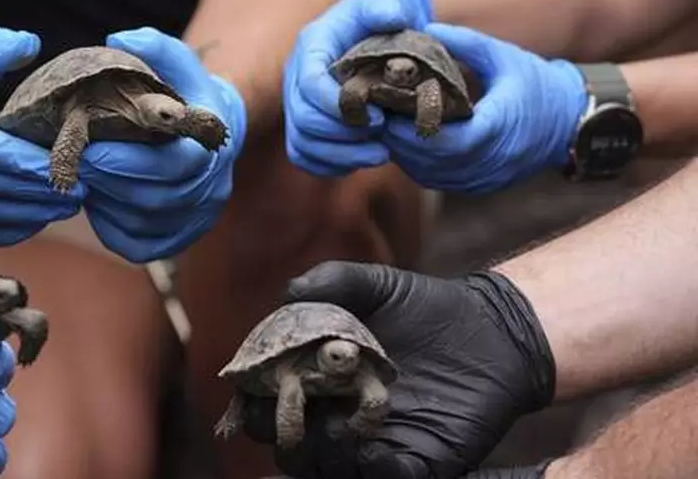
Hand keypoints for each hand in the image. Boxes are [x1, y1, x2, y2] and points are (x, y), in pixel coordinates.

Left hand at [77, 27, 245, 262]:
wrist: (211, 131)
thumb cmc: (183, 92)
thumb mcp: (175, 62)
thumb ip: (154, 46)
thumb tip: (121, 37)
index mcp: (213, 143)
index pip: (175, 164)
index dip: (129, 161)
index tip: (92, 148)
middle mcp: (213, 186)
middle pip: (156, 198)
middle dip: (109, 181)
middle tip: (75, 164)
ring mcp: (197, 217)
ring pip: (145, 223)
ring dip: (107, 203)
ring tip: (81, 178)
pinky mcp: (178, 240)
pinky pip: (138, 246)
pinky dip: (110, 227)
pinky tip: (96, 203)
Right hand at [238, 261, 555, 478]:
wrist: (490, 328)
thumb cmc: (424, 305)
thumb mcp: (375, 285)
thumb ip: (331, 282)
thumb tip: (287, 293)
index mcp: (314, 380)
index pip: (264, 403)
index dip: (251, 400)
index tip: (254, 387)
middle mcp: (334, 416)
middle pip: (288, 445)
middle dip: (283, 431)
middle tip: (295, 408)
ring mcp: (372, 443)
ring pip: (327, 468)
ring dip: (323, 453)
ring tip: (337, 426)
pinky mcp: (415, 460)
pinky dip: (374, 470)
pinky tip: (375, 449)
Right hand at [284, 0, 433, 176]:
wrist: (385, 34)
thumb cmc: (388, 16)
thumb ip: (391, 2)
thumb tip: (391, 17)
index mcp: (312, 46)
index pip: (310, 83)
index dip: (339, 106)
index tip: (378, 115)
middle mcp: (297, 77)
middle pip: (303, 119)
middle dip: (343, 135)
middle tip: (384, 136)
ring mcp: (299, 104)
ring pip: (302, 143)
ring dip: (341, 155)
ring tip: (382, 154)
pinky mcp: (306, 127)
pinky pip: (305, 157)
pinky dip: (331, 165)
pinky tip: (363, 160)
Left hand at [377, 23, 586, 192]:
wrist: (569, 123)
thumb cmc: (537, 85)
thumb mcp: (503, 56)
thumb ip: (464, 42)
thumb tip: (425, 28)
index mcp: (497, 129)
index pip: (443, 140)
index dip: (411, 127)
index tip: (388, 106)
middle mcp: (488, 162)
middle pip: (428, 159)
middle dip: (399, 137)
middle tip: (376, 112)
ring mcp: (481, 179)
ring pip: (427, 173)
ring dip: (403, 151)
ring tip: (384, 122)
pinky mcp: (476, 186)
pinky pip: (435, 179)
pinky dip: (416, 161)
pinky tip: (403, 139)